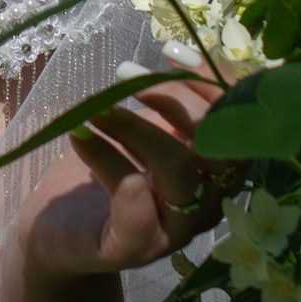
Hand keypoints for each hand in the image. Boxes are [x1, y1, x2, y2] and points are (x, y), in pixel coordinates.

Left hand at [16, 72, 229, 293]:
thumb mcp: (143, 130)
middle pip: (220, 144)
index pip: (241, 122)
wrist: (59, 231)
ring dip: (136, 126)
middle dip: (177, 97)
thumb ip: (170, 105)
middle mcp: (207, 202)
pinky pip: (134, 207)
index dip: (216, 83)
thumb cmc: (107, 172)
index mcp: (217, 169)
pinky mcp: (132, 248)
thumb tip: (180, 58)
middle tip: (126, 74)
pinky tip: (80, 138)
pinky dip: (107, 162)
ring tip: (96, 106)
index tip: (172, 53)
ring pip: (179, 169)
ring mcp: (174, 230)